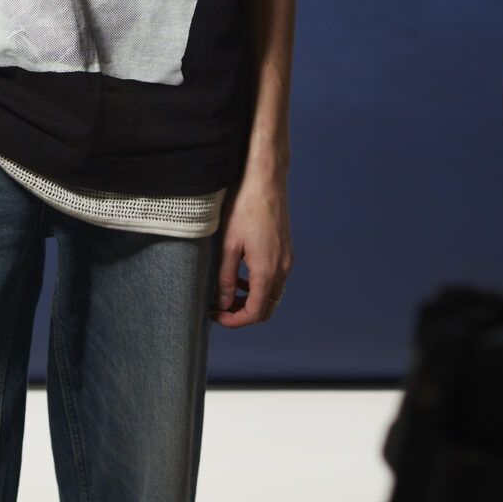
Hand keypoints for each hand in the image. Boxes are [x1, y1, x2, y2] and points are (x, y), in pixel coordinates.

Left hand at [213, 177, 290, 326]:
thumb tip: (223, 303)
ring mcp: (287, 260)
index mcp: (267, 270)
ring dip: (251, 300)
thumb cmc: (245, 207)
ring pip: (271, 295)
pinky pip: (275, 280)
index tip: (215, 315)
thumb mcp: (228, 245)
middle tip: (220, 308)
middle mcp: (282, 269)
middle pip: (266, 309)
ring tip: (227, 293)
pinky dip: (259, 286)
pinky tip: (242, 276)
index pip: (254, 313)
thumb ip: (226, 278)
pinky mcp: (286, 252)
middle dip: (242, 314)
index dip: (234, 321)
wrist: (266, 180)